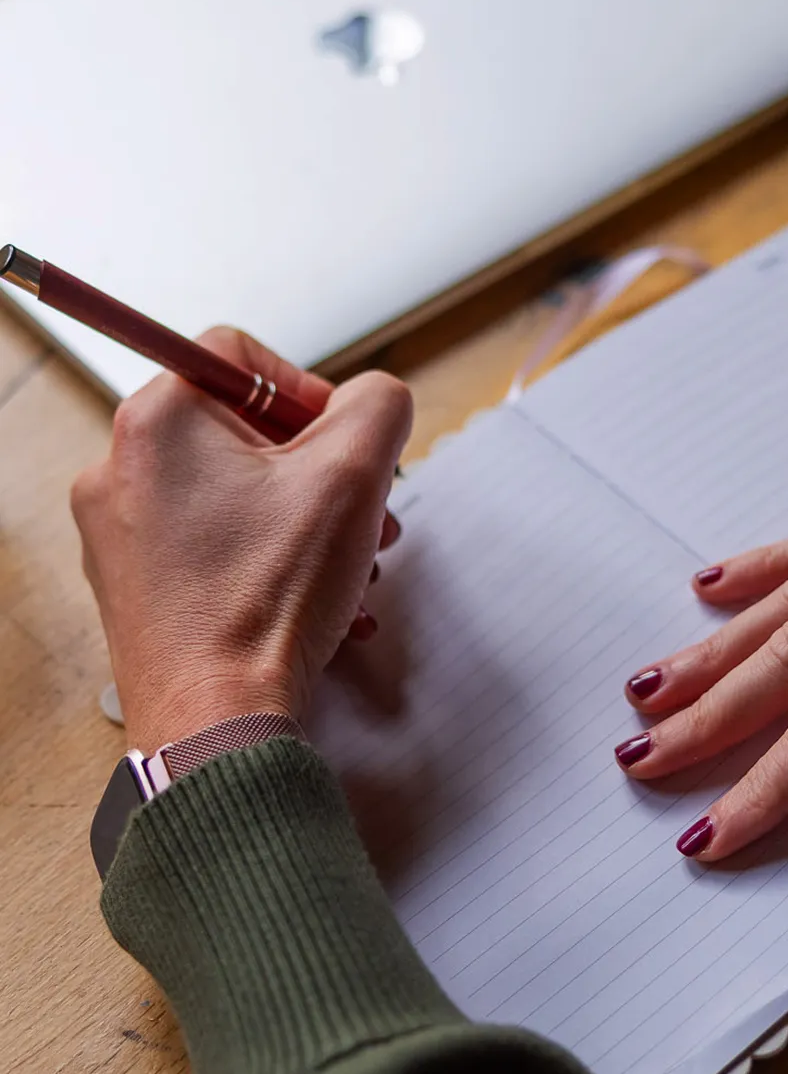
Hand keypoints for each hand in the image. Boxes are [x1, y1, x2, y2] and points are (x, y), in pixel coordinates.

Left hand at [71, 328, 411, 752]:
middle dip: (323, 470)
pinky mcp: (136, 584)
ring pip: (236, 492)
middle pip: (244, 431)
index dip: (311, 391)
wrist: (217, 717)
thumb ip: (379, 404)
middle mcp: (122, 468)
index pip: (240, 356)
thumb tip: (374, 400)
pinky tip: (322, 599)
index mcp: (158, 420)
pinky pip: (217, 543)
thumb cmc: (269, 598)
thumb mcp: (355, 473)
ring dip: (309, 518)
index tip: (346, 442)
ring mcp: (121, 532)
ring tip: (354, 563)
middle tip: (367, 509)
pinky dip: (274, 558)